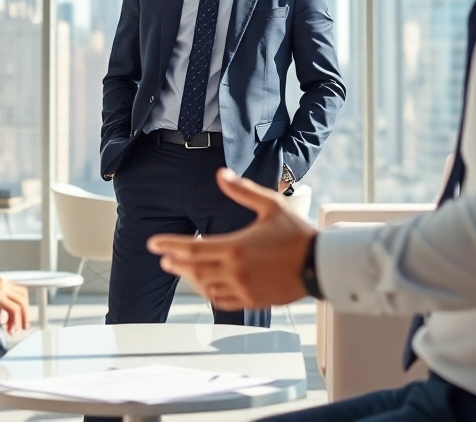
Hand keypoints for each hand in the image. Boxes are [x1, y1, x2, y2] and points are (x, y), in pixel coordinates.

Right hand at [0, 272, 29, 333]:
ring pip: (21, 303)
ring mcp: (2, 289)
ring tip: (18, 330)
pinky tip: (9, 329)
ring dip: (22, 318)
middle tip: (23, 325)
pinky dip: (15, 320)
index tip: (19, 316)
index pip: (18, 291)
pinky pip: (14, 309)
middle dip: (25, 311)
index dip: (21, 304)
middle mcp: (3, 283)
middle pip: (23, 296)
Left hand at [148, 169, 315, 310]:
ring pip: (205, 288)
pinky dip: (209, 293)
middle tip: (164, 257)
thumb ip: (242, 191)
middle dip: (176, 263)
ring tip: (183, 270)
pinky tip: (206, 286)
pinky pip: (222, 300)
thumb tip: (221, 174)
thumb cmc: (297, 234)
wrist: (320, 263)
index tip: (155, 243)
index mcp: (236, 247)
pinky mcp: (253, 300)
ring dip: (190, 279)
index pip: (193, 247)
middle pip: (194, 269)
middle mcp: (236, 271)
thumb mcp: (271, 204)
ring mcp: (243, 289)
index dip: (170, 245)